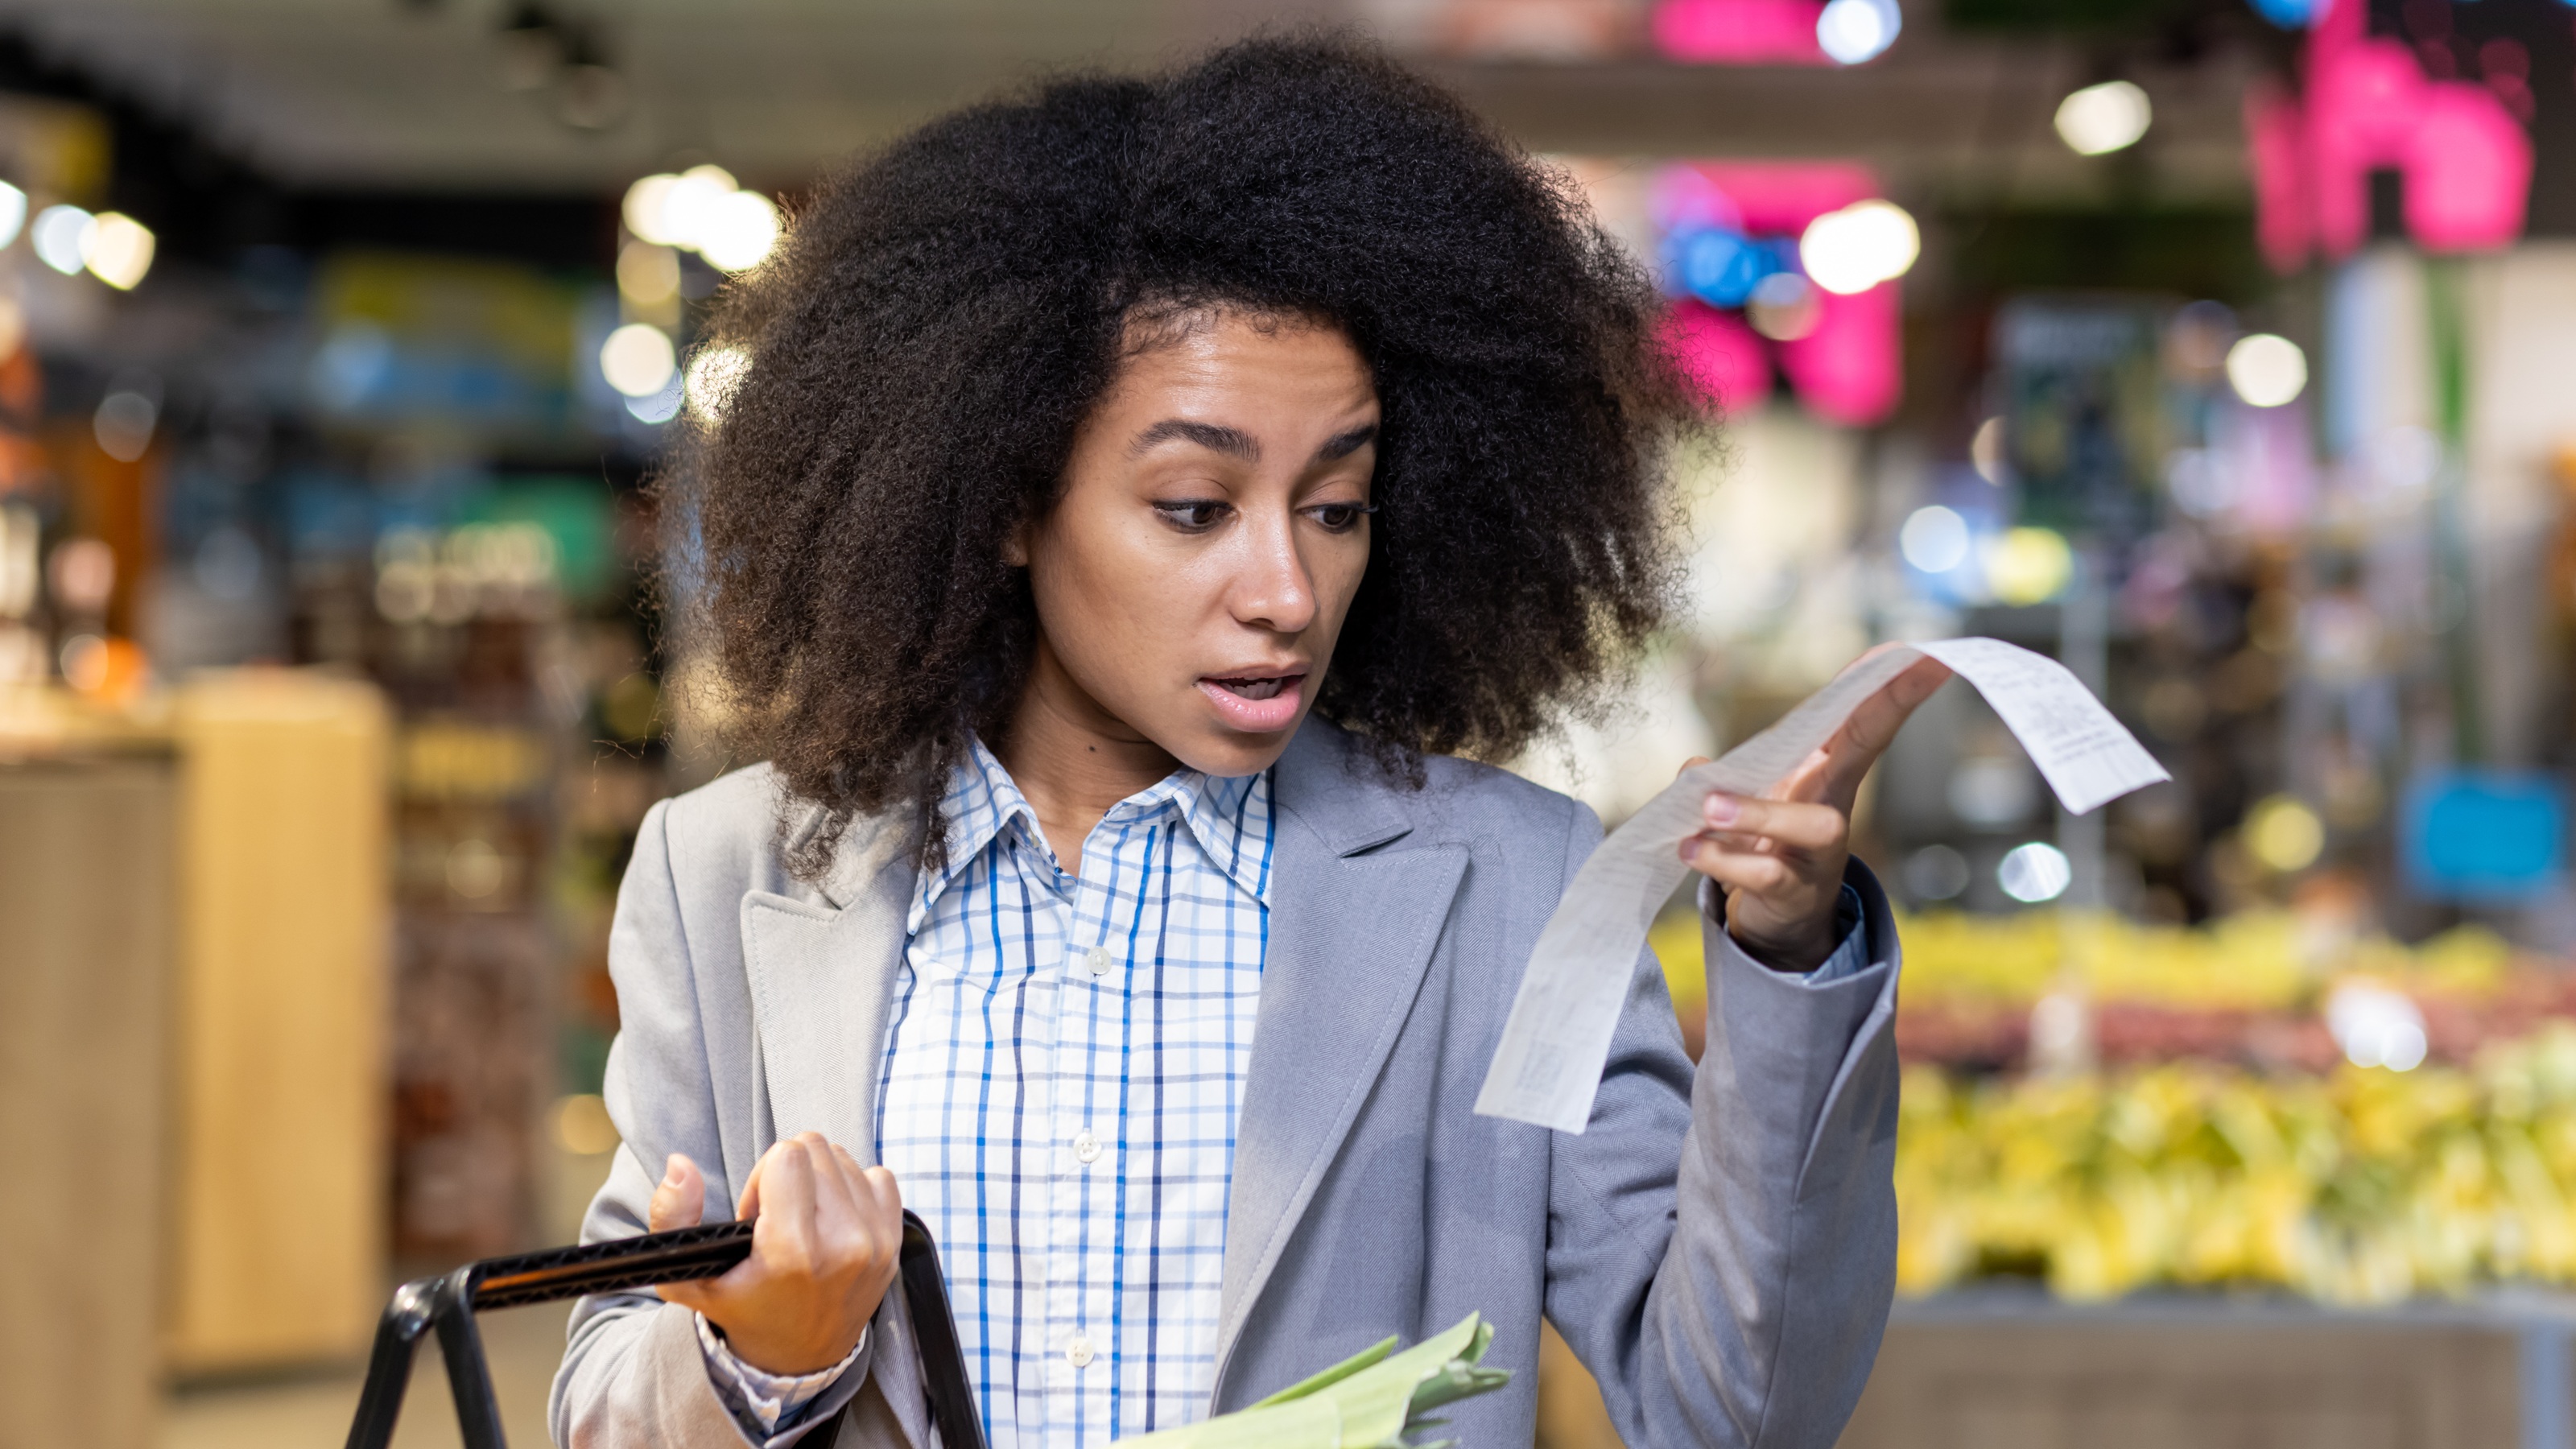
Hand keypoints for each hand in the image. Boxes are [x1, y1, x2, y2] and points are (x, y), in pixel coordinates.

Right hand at [647, 1134, 903, 1374]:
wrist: (797, 1356)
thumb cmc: (742, 1308)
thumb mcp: (686, 1279)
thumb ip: (671, 1218)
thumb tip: (680, 1164)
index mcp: (794, 1251)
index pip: (787, 1154)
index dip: (762, 1176)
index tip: (757, 1214)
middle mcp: (845, 1243)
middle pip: (816, 1149)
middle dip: (789, 1174)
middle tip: (777, 1217)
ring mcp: (876, 1243)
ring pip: (844, 1159)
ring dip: (819, 1182)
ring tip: (802, 1222)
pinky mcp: (895, 1242)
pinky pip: (878, 1176)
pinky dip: (853, 1190)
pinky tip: (833, 1221)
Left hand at [1679, 649, 1951, 970]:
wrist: (1778, 921)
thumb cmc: (1767, 846)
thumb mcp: (1747, 798)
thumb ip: (1723, 775)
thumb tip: (1696, 772)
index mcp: (1825, 773)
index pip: (1860, 721)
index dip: (1888, 687)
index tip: (1920, 651)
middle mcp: (1835, 805)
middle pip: (1866, 749)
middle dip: (1885, 709)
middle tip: (1893, 661)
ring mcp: (1822, 852)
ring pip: (1813, 824)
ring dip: (1758, 813)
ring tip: (1707, 810)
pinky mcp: (1797, 891)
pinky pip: (1766, 874)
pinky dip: (1723, 859)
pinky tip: (1689, 849)